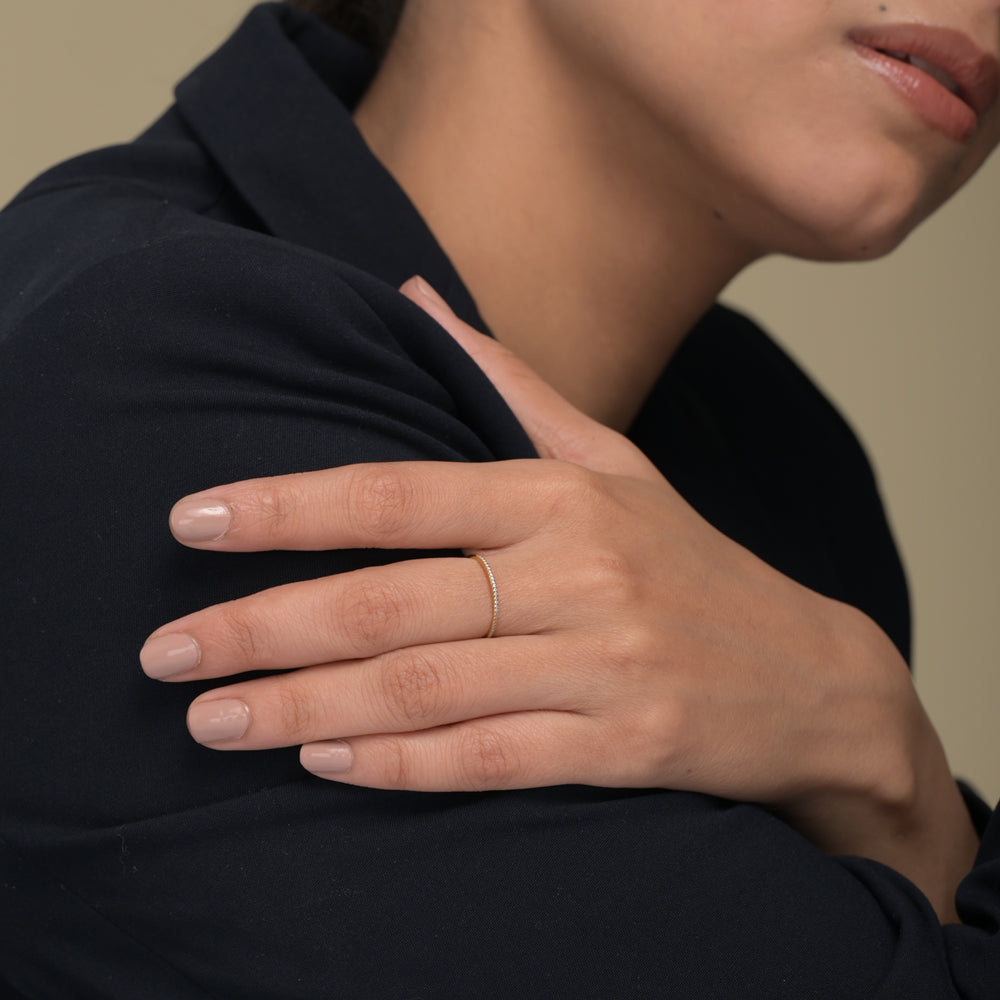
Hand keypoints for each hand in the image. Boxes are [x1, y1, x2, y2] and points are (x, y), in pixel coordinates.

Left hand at [142, 277, 976, 918]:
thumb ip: (508, 382)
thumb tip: (408, 289)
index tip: (192, 520)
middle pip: (394, 601)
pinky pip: (489, 759)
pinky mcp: (623, 748)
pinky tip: (322, 761)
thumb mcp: (613, 461)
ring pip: (426, 688)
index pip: (399, 494)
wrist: (810, 676)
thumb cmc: (688, 563)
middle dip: (266, 626)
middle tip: (167, 651)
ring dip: (306, 707)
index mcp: (562, 496)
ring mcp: (602, 665)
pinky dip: (399, 765)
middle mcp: (579, 574)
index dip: (288, 507)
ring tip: (212, 719)